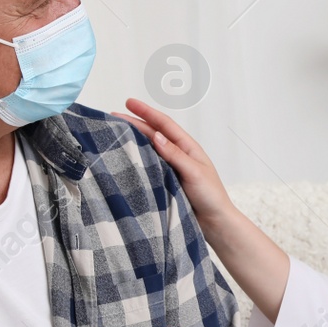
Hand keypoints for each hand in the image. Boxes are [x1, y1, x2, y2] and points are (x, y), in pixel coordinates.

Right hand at [113, 98, 233, 230]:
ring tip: (114, 133)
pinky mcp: (164, 182)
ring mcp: (170, 168)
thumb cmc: (210, 197)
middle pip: (152, 134)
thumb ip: (175, 155)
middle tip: (112, 116)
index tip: (129, 103)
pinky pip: (148, 167)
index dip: (146, 112)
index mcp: (187, 148)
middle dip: (134, 123)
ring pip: (148, 149)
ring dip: (133, 140)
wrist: (214, 223)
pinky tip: (124, 158)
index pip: (164, 125)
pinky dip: (136, 160)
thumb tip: (157, 136)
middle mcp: (177, 155)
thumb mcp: (194, 172)